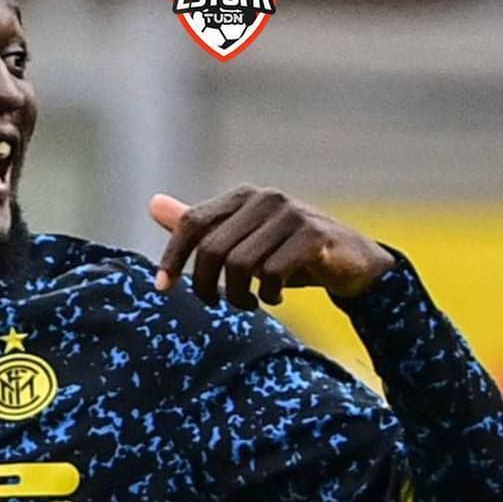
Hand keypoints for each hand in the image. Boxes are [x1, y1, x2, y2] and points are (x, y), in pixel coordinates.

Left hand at [150, 185, 395, 308]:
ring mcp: (290, 214)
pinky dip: (268, 294)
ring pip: (241, 264)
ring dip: (241, 296)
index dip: (173, 257)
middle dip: (208, 286)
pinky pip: (273, 272)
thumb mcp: (242, 240)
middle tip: (220, 304)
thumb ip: (201, 225)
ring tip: (252, 302)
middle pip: (213, 249)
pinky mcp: (313, 235)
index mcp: (242, 196)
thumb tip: (152, 204)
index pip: (192, 223)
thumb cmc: (288, 253)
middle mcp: (264, 198)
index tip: (162, 288)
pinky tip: (276, 297)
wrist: (350, 262)